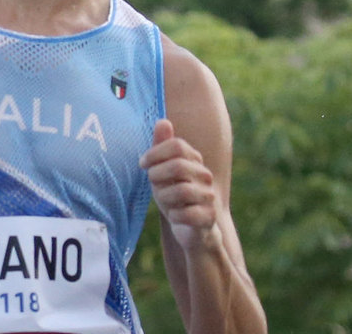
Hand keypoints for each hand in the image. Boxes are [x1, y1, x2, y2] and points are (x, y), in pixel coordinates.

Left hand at [139, 119, 221, 250]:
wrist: (192, 230)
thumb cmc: (174, 196)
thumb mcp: (162, 170)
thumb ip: (162, 146)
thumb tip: (162, 120)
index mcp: (194, 160)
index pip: (177, 145)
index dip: (155, 153)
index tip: (142, 164)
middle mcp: (205, 175)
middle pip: (178, 165)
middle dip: (157, 175)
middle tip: (153, 184)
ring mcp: (209, 196)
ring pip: (181, 190)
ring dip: (164, 197)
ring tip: (165, 202)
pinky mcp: (209, 217)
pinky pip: (186, 214)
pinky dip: (174, 216)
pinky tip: (175, 216)